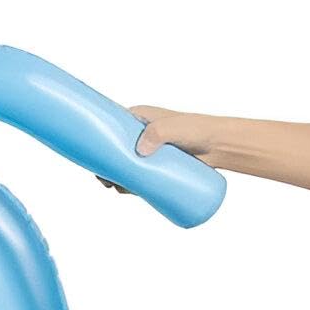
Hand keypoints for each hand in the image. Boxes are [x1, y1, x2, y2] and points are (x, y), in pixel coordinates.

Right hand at [98, 107, 220, 192]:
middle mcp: (139, 135)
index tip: (92, 154)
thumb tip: (140, 152)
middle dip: (105, 165)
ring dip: (116, 177)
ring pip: (124, 165)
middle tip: (105, 180)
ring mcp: (147, 152)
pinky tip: (124, 190)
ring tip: (118, 187)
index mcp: (138, 119)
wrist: (218, 145)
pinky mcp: (156, 167)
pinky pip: (137, 176)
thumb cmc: (196, 129)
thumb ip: (158, 134)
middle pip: (114, 150)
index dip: (99, 138)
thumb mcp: (173, 127)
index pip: (111, 126)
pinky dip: (129, 183)